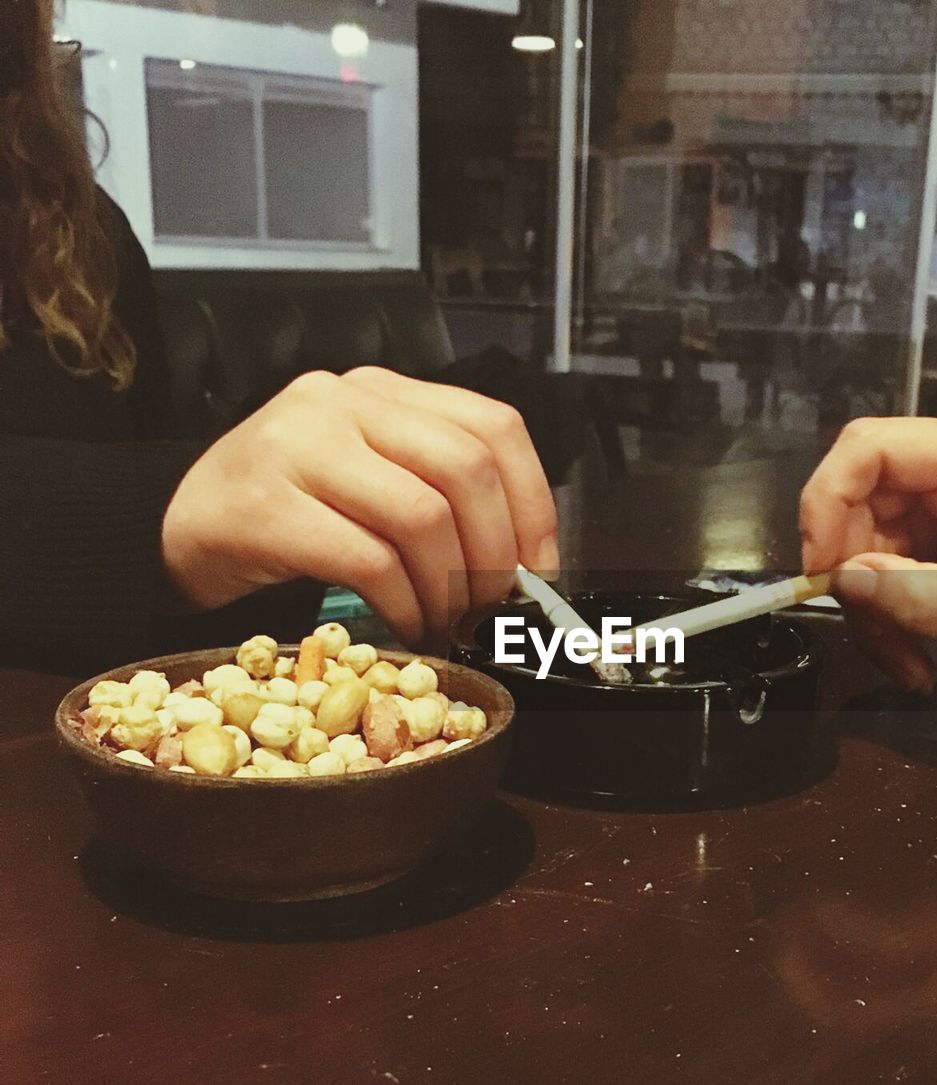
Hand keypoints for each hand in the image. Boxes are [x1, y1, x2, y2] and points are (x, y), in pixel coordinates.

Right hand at [162, 367, 558, 643]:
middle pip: (465, 469)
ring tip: (445, 623)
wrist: (182, 526)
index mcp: (385, 390)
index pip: (494, 427)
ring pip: (421, 515)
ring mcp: (299, 445)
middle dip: (495, 554)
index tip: (537, 569)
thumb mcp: (371, 479)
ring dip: (448, 587)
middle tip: (491, 607)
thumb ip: (439, 495)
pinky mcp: (265, 504)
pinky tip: (405, 626)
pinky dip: (402, 605)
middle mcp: (344, 401)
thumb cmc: (293, 510)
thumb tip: (523, 566)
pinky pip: (367, 560)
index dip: (533, 504)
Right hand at [799, 413, 936, 686]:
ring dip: (868, 607)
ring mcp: (934, 495)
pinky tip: (911, 653)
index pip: (871, 447)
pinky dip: (881, 613)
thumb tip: (844, 581)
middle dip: (849, 572)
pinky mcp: (923, 529)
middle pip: (853, 496)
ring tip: (906, 663)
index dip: (828, 499)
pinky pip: (872, 564)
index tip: (821, 571)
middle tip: (872, 633)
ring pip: (855, 539)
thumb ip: (924, 600)